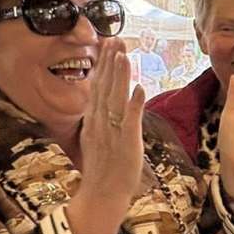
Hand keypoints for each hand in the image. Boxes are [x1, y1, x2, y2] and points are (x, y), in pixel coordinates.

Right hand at [65, 38, 146, 233]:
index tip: (109, 44)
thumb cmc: (103, 168)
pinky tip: (140, 88)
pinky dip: (135, 104)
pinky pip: (131, 120)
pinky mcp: (126, 142)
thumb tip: (104, 100)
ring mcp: (112, 131)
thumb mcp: (97, 137)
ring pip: (115, 98)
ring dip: (120, 76)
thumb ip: (101, 118)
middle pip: (105, 86)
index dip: (104, 64)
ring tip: (124, 55)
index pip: (98, 86)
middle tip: (116, 39)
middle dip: (111, 62)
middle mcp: (100, 122)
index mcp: (94, 120)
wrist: (101, 194)